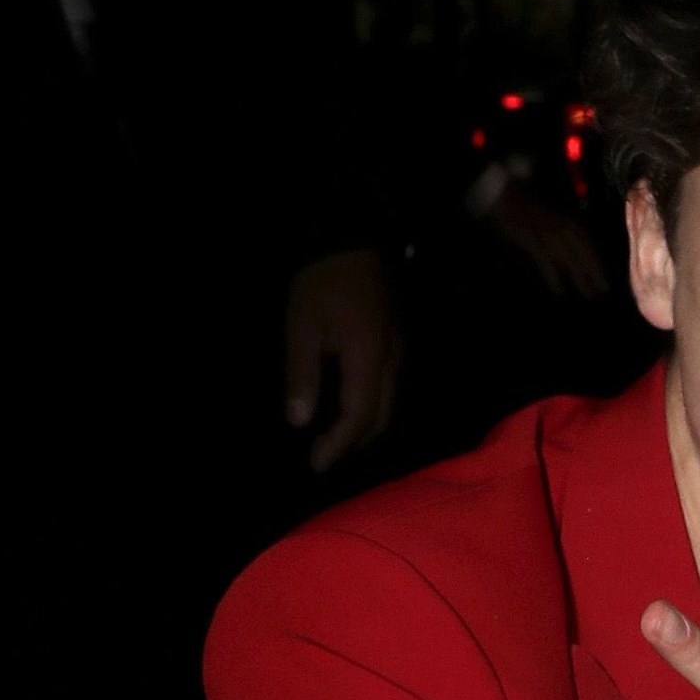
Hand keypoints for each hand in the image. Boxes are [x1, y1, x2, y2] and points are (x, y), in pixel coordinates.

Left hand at [283, 247, 402, 472]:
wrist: (352, 235)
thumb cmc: (321, 280)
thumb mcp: (301, 325)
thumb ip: (302, 375)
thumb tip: (299, 421)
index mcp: (367, 361)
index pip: (358, 419)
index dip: (338, 446)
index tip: (316, 463)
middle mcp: (391, 364)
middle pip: (379, 420)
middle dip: (353, 444)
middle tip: (323, 456)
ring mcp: (399, 353)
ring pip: (389, 407)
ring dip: (364, 429)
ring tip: (336, 438)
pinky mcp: (398, 343)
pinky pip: (390, 389)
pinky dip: (372, 408)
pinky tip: (351, 406)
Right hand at [481, 180, 610, 298]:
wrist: (506, 197)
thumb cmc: (528, 214)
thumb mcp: (551, 224)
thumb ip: (563, 239)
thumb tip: (572, 266)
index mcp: (567, 222)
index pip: (588, 244)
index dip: (598, 261)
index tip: (605, 277)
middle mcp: (560, 226)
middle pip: (583, 252)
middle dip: (595, 272)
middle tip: (604, 290)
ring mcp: (546, 232)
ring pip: (568, 257)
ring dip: (581, 276)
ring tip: (589, 294)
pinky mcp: (530, 238)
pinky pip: (545, 259)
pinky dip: (552, 275)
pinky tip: (559, 290)